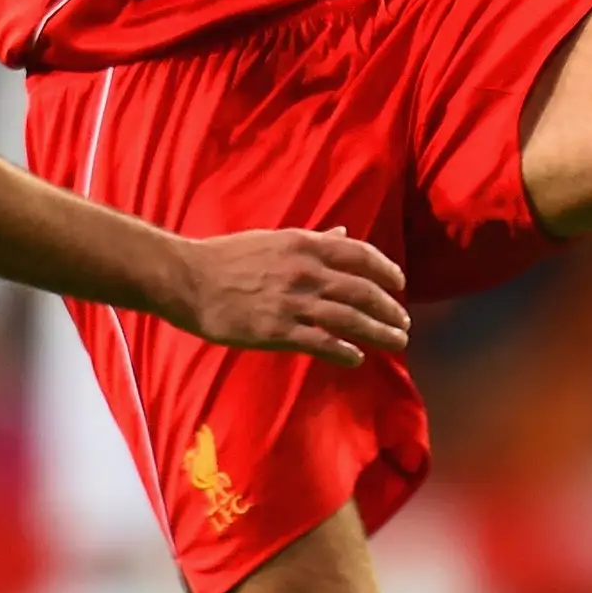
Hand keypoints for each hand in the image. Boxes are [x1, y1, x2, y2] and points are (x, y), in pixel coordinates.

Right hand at [171, 226, 411, 364]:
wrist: (188, 279)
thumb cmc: (227, 257)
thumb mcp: (274, 239)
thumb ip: (312, 240)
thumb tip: (341, 233)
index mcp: (305, 244)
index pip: (360, 254)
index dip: (386, 270)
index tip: (399, 284)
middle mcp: (306, 271)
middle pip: (363, 290)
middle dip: (389, 308)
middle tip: (403, 323)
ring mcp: (294, 302)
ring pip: (351, 318)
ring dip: (379, 332)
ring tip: (396, 342)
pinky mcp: (279, 330)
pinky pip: (323, 342)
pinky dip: (345, 351)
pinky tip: (356, 359)